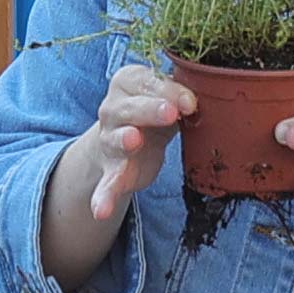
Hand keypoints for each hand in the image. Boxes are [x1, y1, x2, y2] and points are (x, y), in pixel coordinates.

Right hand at [79, 61, 193, 220]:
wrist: (133, 139)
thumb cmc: (158, 108)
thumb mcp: (171, 96)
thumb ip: (181, 97)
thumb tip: (193, 103)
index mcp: (128, 82)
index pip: (146, 81)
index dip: (169, 89)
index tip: (191, 102)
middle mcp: (113, 109)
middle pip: (128, 107)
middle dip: (149, 109)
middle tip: (171, 113)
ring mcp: (110, 139)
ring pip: (115, 139)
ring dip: (124, 139)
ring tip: (133, 140)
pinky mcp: (112, 170)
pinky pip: (106, 184)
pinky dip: (103, 197)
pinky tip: (101, 211)